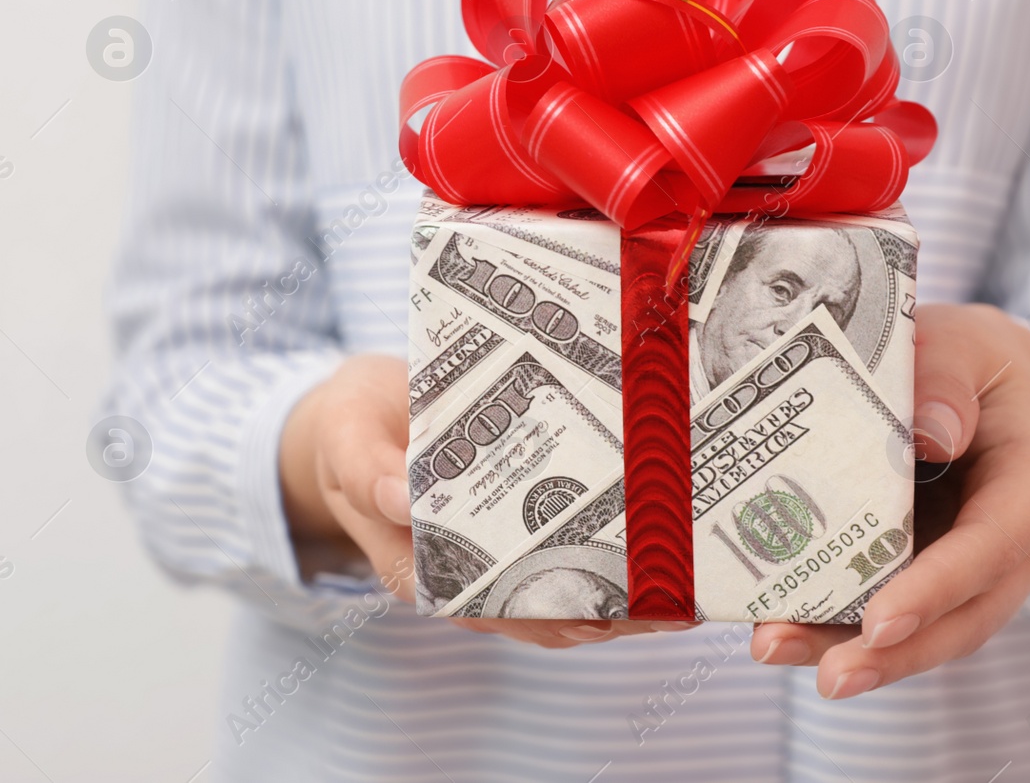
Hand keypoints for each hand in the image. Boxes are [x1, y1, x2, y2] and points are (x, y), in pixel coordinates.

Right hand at [280, 354, 694, 646]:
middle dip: (607, 611)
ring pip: (559, 590)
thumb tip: (405, 501)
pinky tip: (655, 543)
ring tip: (685, 586)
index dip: (546, 613)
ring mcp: (487, 552)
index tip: (604, 614)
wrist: (353, 415)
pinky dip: (608, 552)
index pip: (487, 604)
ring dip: (621, 594)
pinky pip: (562, 549)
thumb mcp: (345, 435)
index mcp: (415, 564)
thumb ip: (367, 469)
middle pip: (538, 610)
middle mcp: (459, 572)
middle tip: (673, 603)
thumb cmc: (350, 424)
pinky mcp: (509, 525)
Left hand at [749, 304, 1029, 696]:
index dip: (937, 589)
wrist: (974, 376)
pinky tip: (781, 628)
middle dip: (892, 652)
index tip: (880, 621)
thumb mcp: (960, 347)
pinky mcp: (929, 573)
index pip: (992, 546)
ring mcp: (975, 567)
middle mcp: (1016, 541)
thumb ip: (944, 380)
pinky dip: (838, 627)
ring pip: (926, 630)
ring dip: (855, 652)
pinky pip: (891, 612)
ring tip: (778, 651)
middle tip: (827, 675)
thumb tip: (930, 434)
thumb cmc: (963, 360)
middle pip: (962, 614)